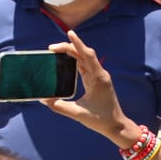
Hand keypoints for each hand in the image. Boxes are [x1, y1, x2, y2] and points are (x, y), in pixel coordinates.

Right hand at [43, 31, 141, 147]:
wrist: (117, 126)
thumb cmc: (100, 120)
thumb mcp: (78, 114)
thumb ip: (59, 106)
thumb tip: (43, 99)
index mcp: (98, 79)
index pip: (87, 56)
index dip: (78, 44)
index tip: (70, 33)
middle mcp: (100, 74)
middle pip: (84, 54)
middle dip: (68, 47)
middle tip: (51, 48)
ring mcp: (98, 76)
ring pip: (84, 58)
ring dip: (71, 52)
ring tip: (55, 51)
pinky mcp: (96, 80)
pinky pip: (84, 65)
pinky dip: (74, 60)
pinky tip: (65, 59)